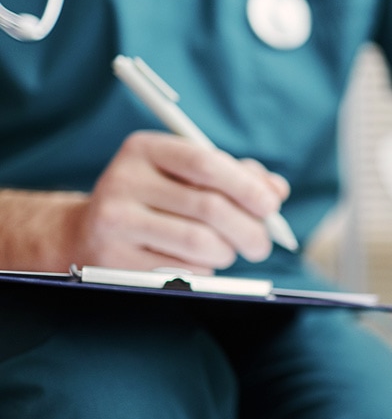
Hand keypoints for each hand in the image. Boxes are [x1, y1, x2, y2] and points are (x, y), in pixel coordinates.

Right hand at [69, 131, 289, 273]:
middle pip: (209, 207)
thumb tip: (276, 190)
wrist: (88, 233)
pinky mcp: (114, 259)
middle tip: (261, 244)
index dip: (246, 187)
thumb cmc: (157, 200)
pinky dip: (204, 270)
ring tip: (227, 251)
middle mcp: (124, 179)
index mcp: (145, 149)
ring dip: (227, 252)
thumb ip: (236, 177)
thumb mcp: (188, 176)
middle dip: (249, 230)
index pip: (205, 163)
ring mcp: (115, 221)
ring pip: (200, 242)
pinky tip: (196, 263)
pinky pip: (182, 270)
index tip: (271, 207)